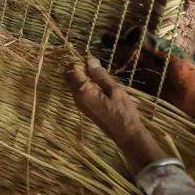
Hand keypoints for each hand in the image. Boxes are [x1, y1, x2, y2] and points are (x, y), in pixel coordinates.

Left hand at [65, 57, 165, 171]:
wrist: (126, 134)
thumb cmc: (123, 112)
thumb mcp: (115, 90)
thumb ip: (100, 75)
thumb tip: (90, 60)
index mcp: (83, 91)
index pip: (72, 70)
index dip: (80, 62)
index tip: (94, 63)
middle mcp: (77, 97)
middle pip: (69, 75)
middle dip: (79, 68)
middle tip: (97, 69)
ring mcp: (79, 103)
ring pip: (73, 82)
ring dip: (83, 76)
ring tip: (101, 77)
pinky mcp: (84, 106)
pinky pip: (79, 90)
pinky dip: (86, 84)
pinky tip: (100, 86)